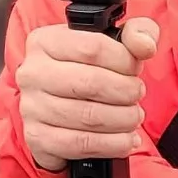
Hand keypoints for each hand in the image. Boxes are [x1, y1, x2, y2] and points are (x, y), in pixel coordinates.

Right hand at [17, 16, 160, 171]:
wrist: (57, 107)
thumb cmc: (87, 70)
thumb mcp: (112, 43)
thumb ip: (136, 33)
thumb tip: (144, 45)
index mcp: (45, 42)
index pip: (92, 48)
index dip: (124, 60)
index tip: (135, 68)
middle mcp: (32, 73)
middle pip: (91, 83)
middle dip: (126, 92)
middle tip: (136, 95)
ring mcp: (32, 107)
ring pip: (89, 117)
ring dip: (123, 119)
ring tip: (133, 116)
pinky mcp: (38, 138)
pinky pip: (82, 144)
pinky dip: (113, 144)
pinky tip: (126, 139)